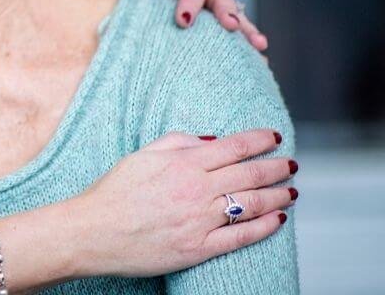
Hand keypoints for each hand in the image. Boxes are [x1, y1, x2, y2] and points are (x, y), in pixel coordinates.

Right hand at [69, 129, 295, 278]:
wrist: (93, 232)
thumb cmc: (113, 192)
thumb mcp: (141, 155)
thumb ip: (177, 142)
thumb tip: (211, 139)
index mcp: (183, 163)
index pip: (233, 147)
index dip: (258, 140)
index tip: (274, 135)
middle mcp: (196, 190)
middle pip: (249, 174)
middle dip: (275, 166)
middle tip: (291, 163)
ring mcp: (200, 220)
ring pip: (252, 204)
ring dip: (277, 194)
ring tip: (291, 189)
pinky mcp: (199, 248)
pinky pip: (241, 236)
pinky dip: (265, 226)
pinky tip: (278, 218)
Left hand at [131, 0, 267, 52]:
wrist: (133, 16)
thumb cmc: (130, 6)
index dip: (187, 2)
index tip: (184, 21)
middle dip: (223, 10)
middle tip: (230, 24)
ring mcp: (208, 10)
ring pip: (232, 14)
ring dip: (246, 27)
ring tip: (258, 43)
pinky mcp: (217, 29)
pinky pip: (237, 36)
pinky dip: (248, 45)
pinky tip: (261, 61)